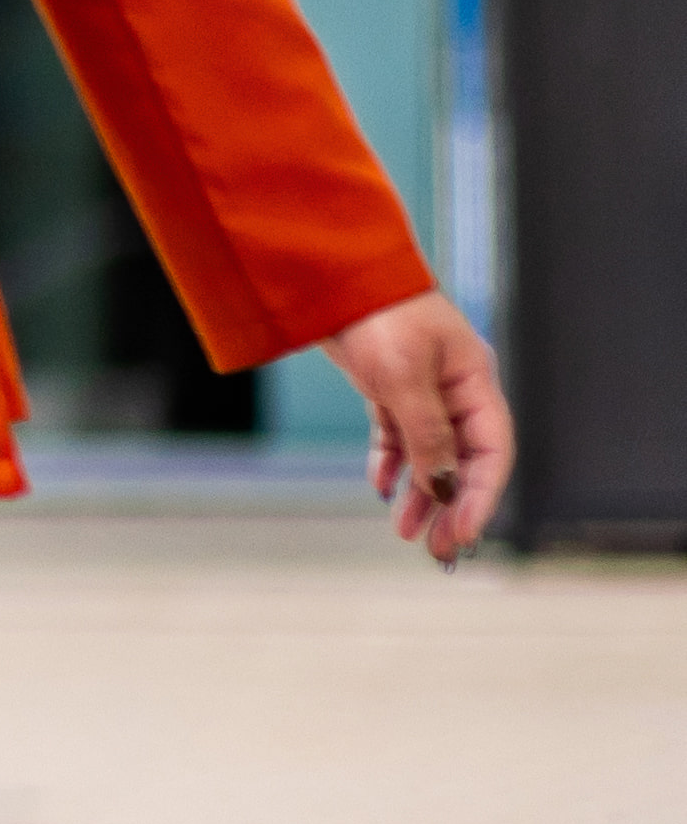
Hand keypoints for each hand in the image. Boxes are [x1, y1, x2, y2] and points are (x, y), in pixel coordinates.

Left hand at [331, 290, 510, 561]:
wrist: (330, 273)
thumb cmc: (377, 313)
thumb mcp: (403, 376)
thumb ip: (426, 432)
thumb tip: (441, 484)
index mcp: (474, 382)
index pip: (492, 452)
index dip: (481, 496)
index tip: (464, 533)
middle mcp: (455, 389)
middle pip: (462, 459)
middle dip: (451, 506)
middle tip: (438, 550)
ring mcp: (422, 388)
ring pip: (428, 453)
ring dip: (419, 493)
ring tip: (406, 533)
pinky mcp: (388, 386)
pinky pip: (397, 435)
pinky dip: (390, 462)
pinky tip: (381, 489)